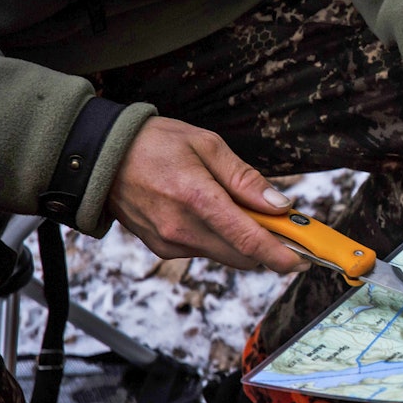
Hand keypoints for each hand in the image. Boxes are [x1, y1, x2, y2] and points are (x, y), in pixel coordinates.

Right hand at [107, 116, 310, 273]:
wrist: (99, 157)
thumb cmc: (153, 144)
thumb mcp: (207, 145)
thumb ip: (245, 179)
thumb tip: (279, 205)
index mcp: (197, 198)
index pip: (249, 240)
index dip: (282, 254)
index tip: (304, 258)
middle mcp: (182, 228)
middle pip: (243, 255)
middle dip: (268, 246)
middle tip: (282, 228)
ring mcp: (169, 242)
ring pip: (225, 255)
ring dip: (243, 241)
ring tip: (241, 211)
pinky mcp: (162, 248)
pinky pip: (205, 250)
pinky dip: (219, 239)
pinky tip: (211, 214)